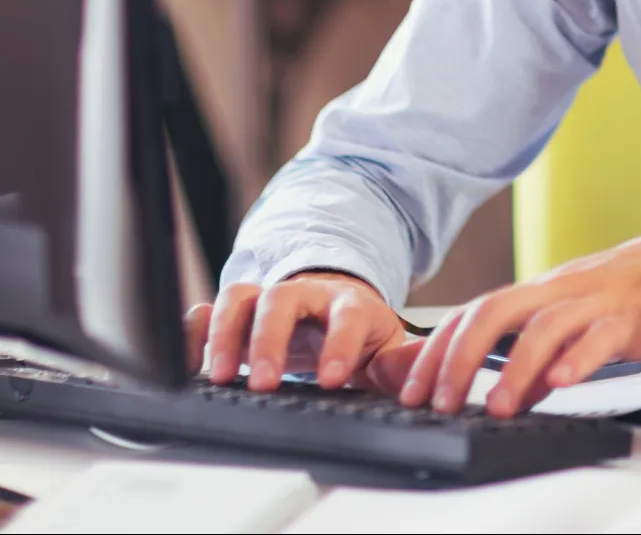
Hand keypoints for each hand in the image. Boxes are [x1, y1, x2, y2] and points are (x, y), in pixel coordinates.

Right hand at [185, 272, 414, 393]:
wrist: (333, 309)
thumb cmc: (358, 333)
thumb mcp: (385, 348)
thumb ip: (399, 363)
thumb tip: (417, 374)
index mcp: (348, 303)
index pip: (347, 315)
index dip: (339, 343)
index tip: (330, 379)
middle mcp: (305, 294)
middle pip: (283, 298)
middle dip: (271, 338)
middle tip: (265, 384)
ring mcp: (266, 301)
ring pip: (240, 297)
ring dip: (226, 334)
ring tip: (222, 378)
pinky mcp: (236, 315)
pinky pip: (206, 312)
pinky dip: (191, 334)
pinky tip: (185, 367)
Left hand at [397, 216, 640, 416]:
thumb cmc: (638, 287)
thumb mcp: (581, 316)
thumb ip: (546, 353)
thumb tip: (517, 392)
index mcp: (544, 289)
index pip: (477, 310)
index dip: (440, 347)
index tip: (417, 387)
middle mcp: (561, 290)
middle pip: (495, 311)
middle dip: (459, 357)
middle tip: (439, 402)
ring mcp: (594, 302)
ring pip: (544, 327)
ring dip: (515, 368)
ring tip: (497, 407)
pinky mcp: (630, 318)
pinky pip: (600, 337)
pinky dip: (578, 360)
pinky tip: (563, 382)